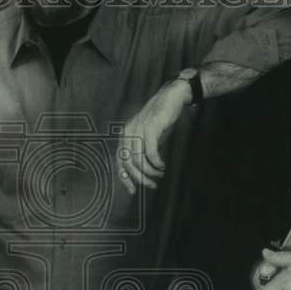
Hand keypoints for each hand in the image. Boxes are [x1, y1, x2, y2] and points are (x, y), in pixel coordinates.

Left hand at [117, 78, 190, 193]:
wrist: (171, 99)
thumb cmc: (160, 120)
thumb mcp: (148, 138)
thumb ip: (142, 153)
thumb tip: (140, 173)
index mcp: (124, 136)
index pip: (119, 162)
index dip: (125, 178)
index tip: (133, 191)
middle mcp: (128, 133)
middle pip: (128, 163)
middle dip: (140, 178)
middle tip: (152, 185)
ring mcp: (138, 130)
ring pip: (139, 160)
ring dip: (150, 172)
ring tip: (159, 174)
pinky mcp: (150, 128)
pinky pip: (151, 152)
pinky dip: (156, 162)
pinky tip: (162, 166)